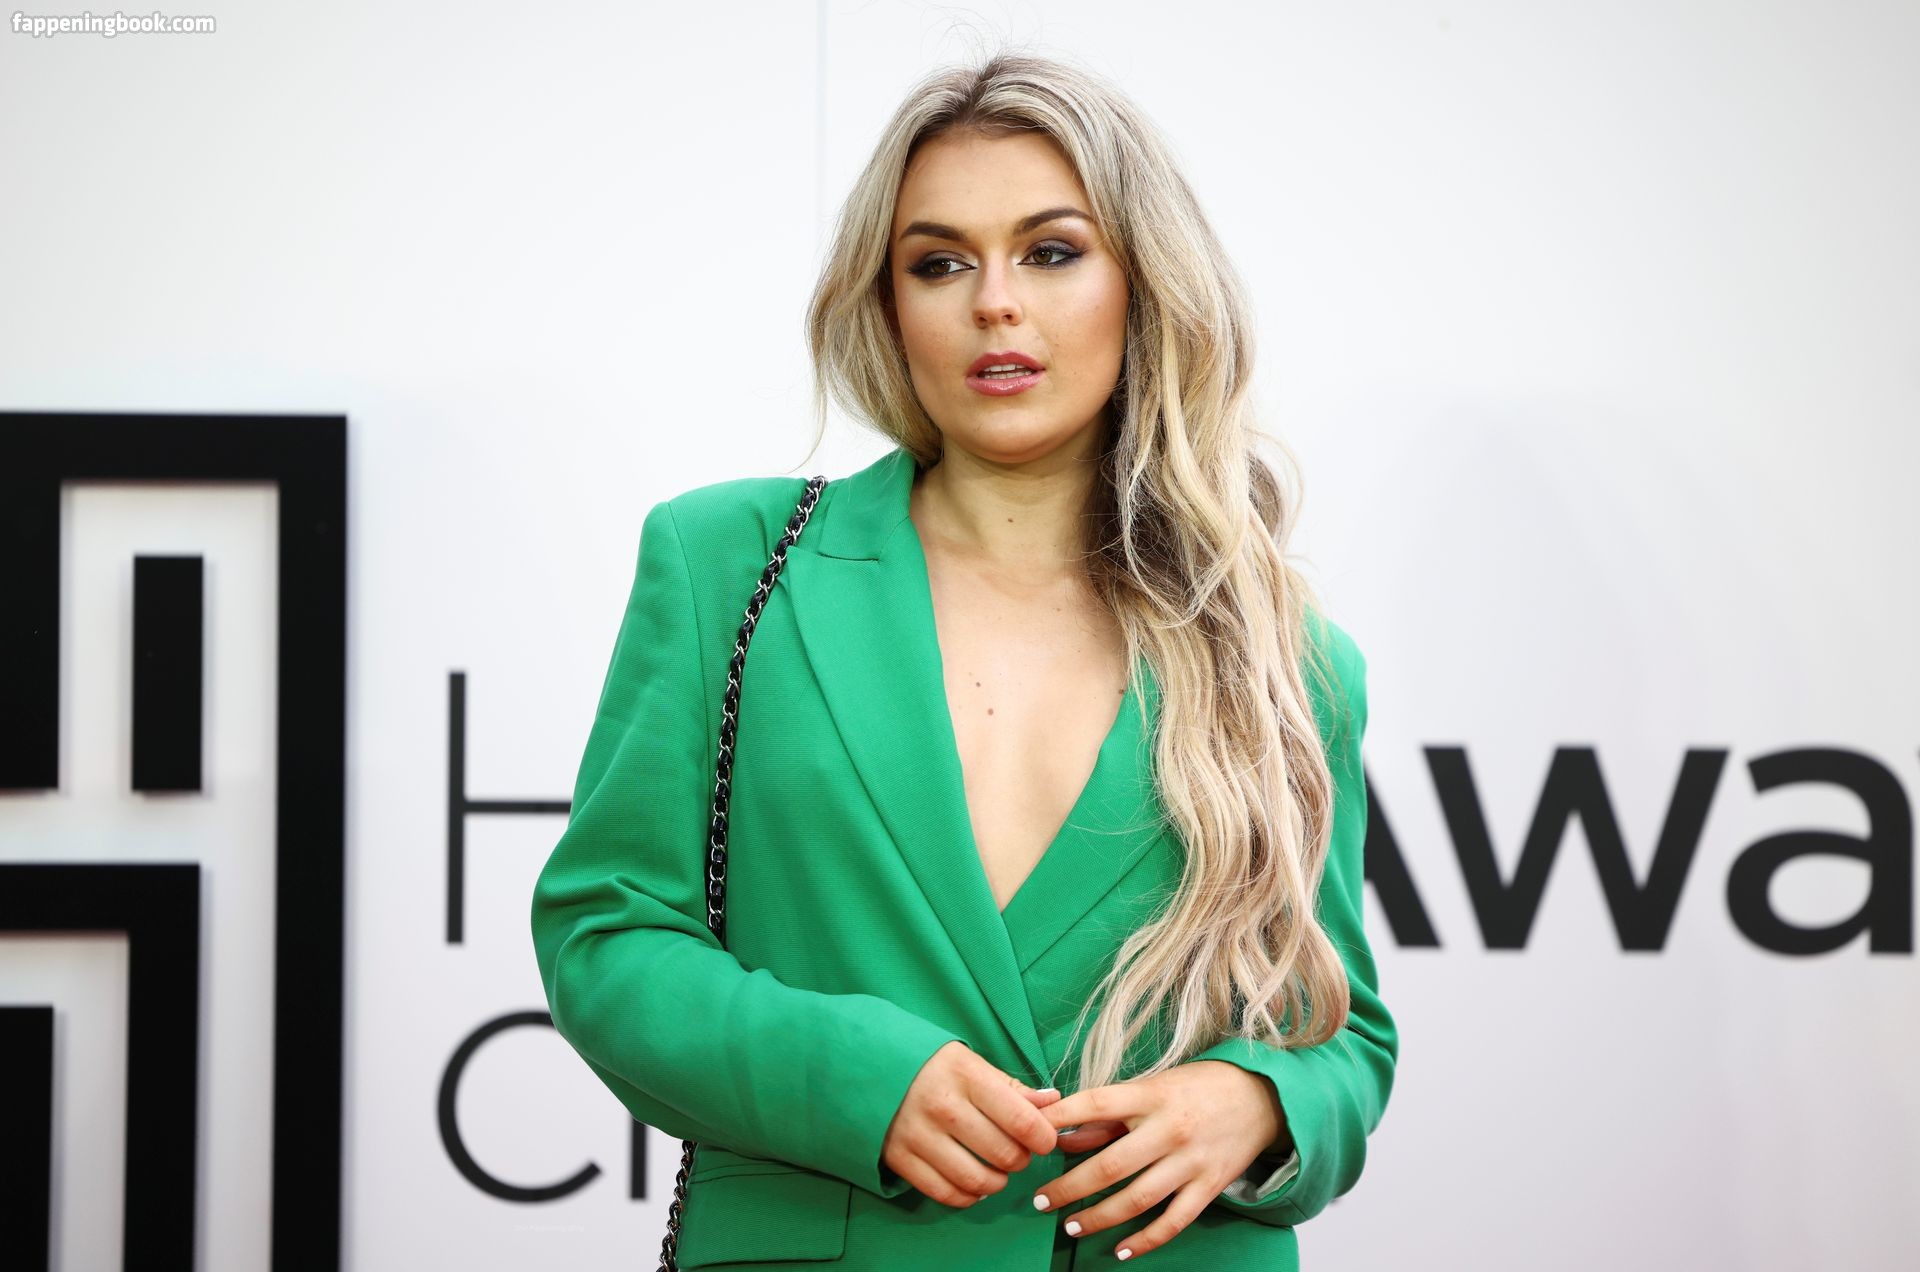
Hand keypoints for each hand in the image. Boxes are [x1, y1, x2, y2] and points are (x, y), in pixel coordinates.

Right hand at [882, 1041, 1061, 1207]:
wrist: (870, 1068)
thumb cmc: (933, 1067)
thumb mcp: (972, 1063)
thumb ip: (1012, 1088)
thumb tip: (1053, 1103)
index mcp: (966, 1076)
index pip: (1021, 1120)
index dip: (1043, 1138)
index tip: (1044, 1140)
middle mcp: (942, 1107)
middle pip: (1004, 1154)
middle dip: (1020, 1159)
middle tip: (1017, 1152)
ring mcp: (918, 1135)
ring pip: (977, 1180)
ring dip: (997, 1182)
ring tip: (997, 1170)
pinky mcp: (900, 1159)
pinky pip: (946, 1193)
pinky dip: (968, 1196)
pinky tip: (973, 1183)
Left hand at [1032, 1060, 1287, 1258]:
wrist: (1261, 1096)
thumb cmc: (1195, 1088)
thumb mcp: (1151, 1087)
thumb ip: (1108, 1116)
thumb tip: (1063, 1138)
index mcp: (1150, 1096)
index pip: (1095, 1104)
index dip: (1059, 1119)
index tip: (1031, 1136)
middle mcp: (1169, 1129)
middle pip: (1110, 1165)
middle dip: (1070, 1187)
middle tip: (1041, 1201)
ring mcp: (1191, 1161)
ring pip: (1137, 1199)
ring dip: (1099, 1217)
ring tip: (1071, 1226)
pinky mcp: (1209, 1186)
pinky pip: (1173, 1221)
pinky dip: (1146, 1239)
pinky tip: (1121, 1250)